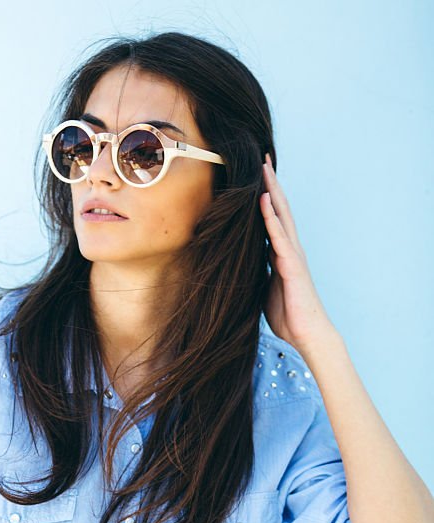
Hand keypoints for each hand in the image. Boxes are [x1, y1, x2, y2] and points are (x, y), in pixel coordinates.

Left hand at [260, 153, 336, 352]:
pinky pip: (279, 236)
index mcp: (283, 254)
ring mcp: (292, 255)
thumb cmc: (288, 315)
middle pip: (280, 209)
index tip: (259, 177)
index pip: (274, 219)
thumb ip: (259, 272)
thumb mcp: (266, 289)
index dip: (267, 197)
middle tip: (263, 158)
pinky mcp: (291, 265)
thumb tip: (246, 265)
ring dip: (273, 191)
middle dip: (271, 184)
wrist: (307, 334)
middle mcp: (290, 249)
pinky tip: (264, 200)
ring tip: (264, 168)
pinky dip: (271, 217)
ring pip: (281, 215)